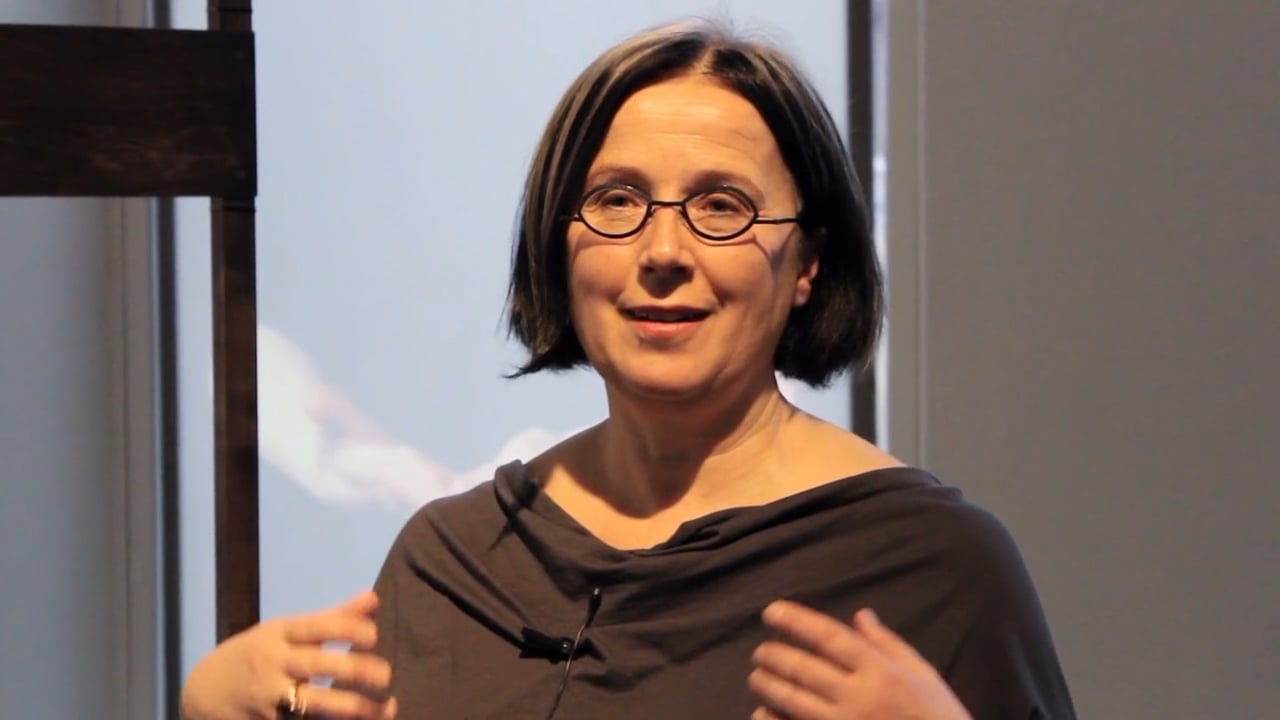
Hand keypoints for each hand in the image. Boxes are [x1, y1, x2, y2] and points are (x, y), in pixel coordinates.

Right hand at [180, 590, 396, 719]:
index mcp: (281, 634)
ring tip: (386, 708)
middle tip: (386, 676)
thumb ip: (333, 618)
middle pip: (318, 665)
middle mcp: (274, 663)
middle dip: (356, 670)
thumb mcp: (286, 630)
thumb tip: (375, 599)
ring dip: (353, 708)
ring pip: (315, 704)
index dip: (346, 629)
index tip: (375, 636)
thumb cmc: (257, 654)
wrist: (203, 692)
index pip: (316, 627)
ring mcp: (269, 697)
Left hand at [748, 601, 970, 719]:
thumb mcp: (922, 673)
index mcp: (880, 670)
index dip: (796, 621)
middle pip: (804, 669)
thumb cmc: (938, 715)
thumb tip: (860, 615)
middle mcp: (859, 696)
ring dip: (770, 686)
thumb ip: (887, 643)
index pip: (829, 637)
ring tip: (757, 677)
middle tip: (760, 651)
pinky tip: (762, 713)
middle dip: (775, 656)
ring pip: (794, 701)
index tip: (771, 612)